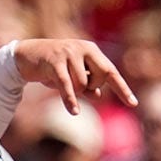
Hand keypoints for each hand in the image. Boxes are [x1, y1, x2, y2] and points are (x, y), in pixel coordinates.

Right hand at [14, 39, 137, 112]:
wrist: (27, 56)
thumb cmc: (54, 67)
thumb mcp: (73, 77)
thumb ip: (87, 86)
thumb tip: (98, 96)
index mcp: (92, 50)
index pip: (112, 72)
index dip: (122, 89)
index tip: (133, 104)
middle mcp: (83, 48)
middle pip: (100, 76)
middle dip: (93, 87)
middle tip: (81, 87)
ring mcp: (68, 53)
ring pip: (82, 83)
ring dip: (75, 91)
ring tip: (62, 84)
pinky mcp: (54, 61)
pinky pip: (66, 84)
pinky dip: (70, 99)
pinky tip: (74, 112)